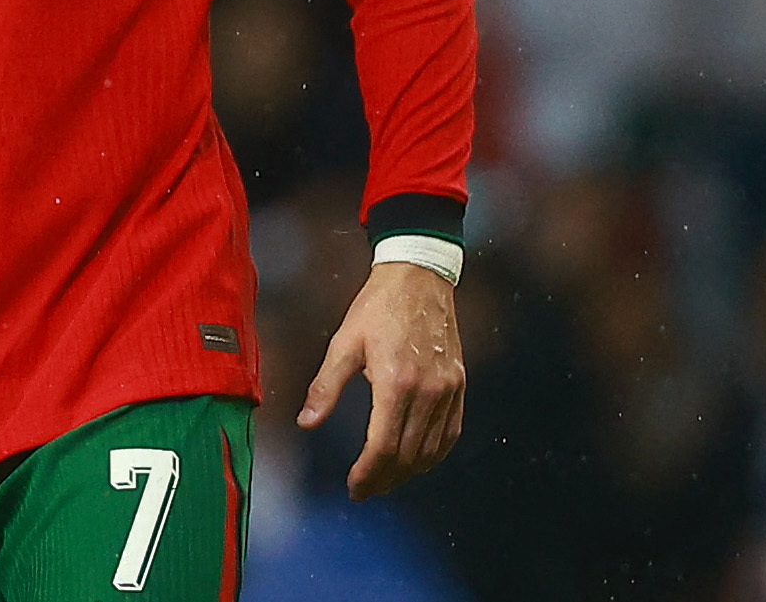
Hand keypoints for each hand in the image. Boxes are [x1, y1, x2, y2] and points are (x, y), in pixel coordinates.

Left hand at [298, 259, 465, 498]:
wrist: (419, 276)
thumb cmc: (377, 307)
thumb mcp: (344, 342)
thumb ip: (326, 387)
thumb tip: (306, 423)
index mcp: (395, 382)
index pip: (383, 447)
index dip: (367, 474)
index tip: (354, 488)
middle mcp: (427, 392)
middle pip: (408, 456)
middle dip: (385, 480)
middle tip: (365, 490)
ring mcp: (447, 390)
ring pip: (431, 450)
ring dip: (408, 473)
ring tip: (385, 480)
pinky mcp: (459, 385)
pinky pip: (450, 433)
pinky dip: (434, 455)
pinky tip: (417, 461)